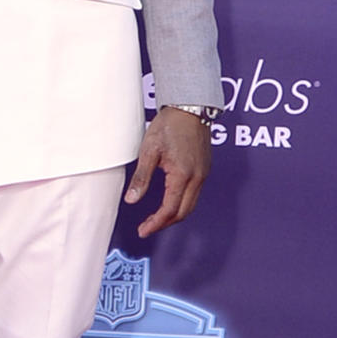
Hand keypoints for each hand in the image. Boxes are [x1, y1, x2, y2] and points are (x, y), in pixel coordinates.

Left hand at [123, 106, 210, 237]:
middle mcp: (197, 178)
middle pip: (183, 212)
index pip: (169, 210)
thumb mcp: (149, 150)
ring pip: (190, 205)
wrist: (190, 106)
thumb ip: (142, 177)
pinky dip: (182, 203)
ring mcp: (203, 174)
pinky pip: (195, 194)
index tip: (143, 230)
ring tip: (156, 218)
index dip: (155, 223)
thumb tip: (131, 200)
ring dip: (174, 215)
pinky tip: (169, 200)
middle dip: (165, 223)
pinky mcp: (205, 168)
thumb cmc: (169, 125)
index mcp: (183, 175)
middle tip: (147, 227)